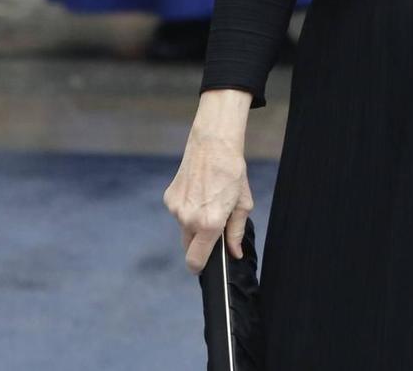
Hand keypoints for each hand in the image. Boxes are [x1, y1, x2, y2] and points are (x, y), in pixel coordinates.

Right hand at [164, 89, 254, 273]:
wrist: (213, 144)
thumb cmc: (232, 171)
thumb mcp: (242, 203)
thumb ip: (236, 231)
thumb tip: (234, 253)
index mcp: (210, 224)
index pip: (195, 261)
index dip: (200, 267)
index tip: (205, 265)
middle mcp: (189, 219)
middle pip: (189, 247)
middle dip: (200, 242)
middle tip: (213, 225)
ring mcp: (176, 209)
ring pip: (183, 229)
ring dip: (194, 224)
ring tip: (207, 202)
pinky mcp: (169, 198)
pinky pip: (178, 213)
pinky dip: (187, 209)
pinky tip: (198, 192)